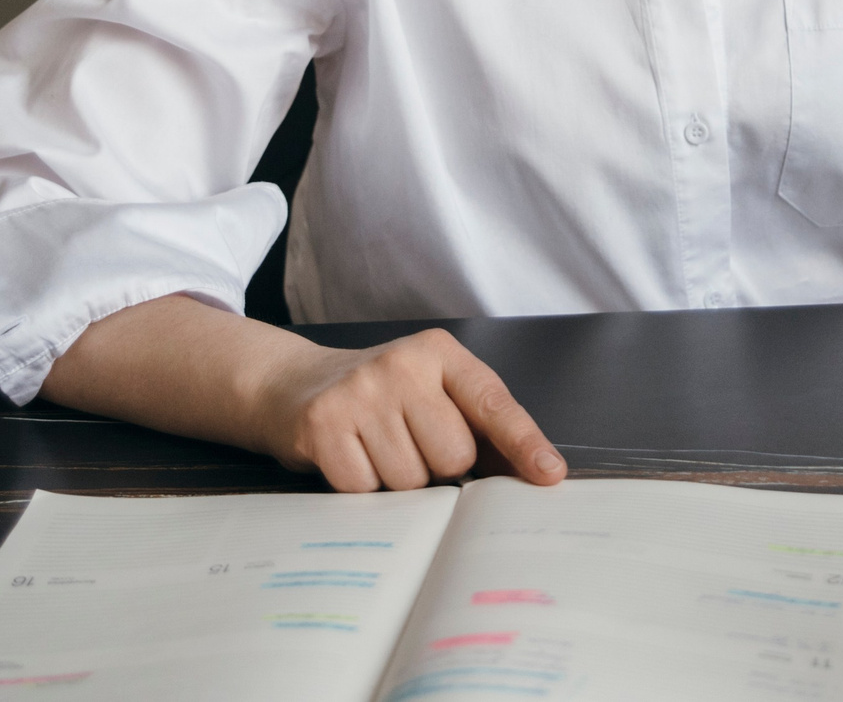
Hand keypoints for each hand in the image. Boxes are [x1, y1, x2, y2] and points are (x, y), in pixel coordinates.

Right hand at [253, 328, 567, 492]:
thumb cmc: (381, 396)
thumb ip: (481, 427)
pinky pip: (366, 490)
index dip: (523, 442)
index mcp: (440, 353)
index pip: (492, 403)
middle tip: (408, 441)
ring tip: (376, 447)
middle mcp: (402, 365)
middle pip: (454, 456)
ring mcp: (360, 393)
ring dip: (398, 480)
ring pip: (412, 480)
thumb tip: (536, 472)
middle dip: (437, 466)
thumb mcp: (432, 392)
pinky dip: (362, 485)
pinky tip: (351, 455)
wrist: (294, 383)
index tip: (548, 474)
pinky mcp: (323, 425)